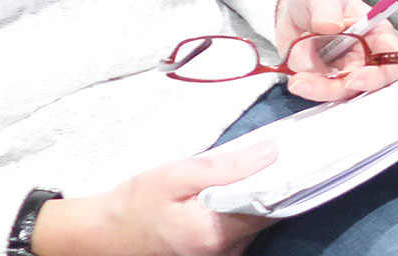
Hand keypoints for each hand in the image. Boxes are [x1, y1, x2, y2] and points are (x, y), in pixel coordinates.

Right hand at [29, 141, 276, 255]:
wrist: (100, 236)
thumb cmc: (134, 205)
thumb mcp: (176, 176)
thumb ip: (225, 166)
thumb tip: (271, 152)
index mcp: (217, 236)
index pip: (272, 209)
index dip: (288, 182)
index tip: (297, 157)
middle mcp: (225, 254)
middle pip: (265, 218)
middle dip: (269, 188)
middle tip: (269, 157)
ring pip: (253, 225)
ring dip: (253, 199)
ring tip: (248, 170)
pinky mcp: (211, 255)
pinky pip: (238, 231)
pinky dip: (239, 211)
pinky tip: (230, 191)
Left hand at [272, 0, 397, 101]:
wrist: (292, 6)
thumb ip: (327, 8)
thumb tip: (331, 24)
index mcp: (376, 33)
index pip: (391, 60)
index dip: (379, 74)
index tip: (354, 79)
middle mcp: (365, 56)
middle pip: (366, 83)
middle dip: (342, 88)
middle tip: (318, 83)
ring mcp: (345, 70)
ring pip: (342, 91)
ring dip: (321, 91)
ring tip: (299, 81)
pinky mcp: (325, 79)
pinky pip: (321, 92)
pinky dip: (309, 90)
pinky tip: (297, 80)